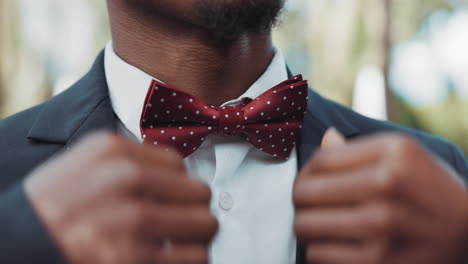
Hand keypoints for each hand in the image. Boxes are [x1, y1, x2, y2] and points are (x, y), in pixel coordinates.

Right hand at [25, 132, 216, 263]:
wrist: (18, 244)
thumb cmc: (50, 207)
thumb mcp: (81, 164)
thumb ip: (126, 161)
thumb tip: (172, 172)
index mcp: (113, 151)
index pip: (179, 163)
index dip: (179, 184)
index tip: (173, 197)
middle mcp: (127, 179)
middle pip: (199, 192)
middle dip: (193, 210)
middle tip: (182, 221)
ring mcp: (133, 219)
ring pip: (205, 224)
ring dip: (197, 236)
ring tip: (181, 240)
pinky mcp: (136, 259)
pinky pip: (195, 257)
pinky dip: (190, 259)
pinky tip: (172, 257)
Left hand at [294, 128, 467, 263]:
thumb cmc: (429, 191)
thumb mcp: (404, 158)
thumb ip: (360, 150)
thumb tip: (327, 136)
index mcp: (393, 152)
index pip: (318, 161)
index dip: (307, 173)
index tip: (311, 182)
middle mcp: (388, 184)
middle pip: (304, 193)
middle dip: (302, 201)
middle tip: (312, 206)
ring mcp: (383, 225)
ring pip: (304, 225)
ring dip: (309, 227)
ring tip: (324, 226)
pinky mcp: (377, 262)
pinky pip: (317, 255)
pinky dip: (321, 251)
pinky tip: (338, 245)